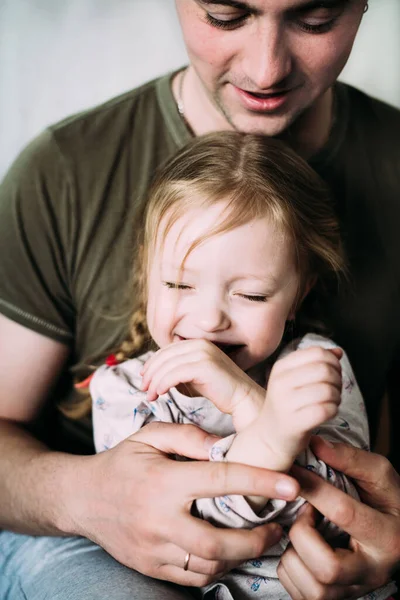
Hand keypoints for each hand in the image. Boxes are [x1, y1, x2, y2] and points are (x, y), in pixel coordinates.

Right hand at [67, 422, 299, 585]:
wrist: (80, 498)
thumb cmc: (121, 462)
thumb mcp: (149, 436)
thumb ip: (187, 436)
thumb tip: (225, 447)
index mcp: (163, 481)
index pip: (219, 480)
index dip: (259, 481)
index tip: (290, 485)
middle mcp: (158, 519)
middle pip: (217, 542)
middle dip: (256, 540)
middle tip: (278, 527)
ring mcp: (153, 549)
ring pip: (208, 565)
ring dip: (240, 556)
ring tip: (259, 540)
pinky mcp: (150, 567)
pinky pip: (192, 578)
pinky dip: (217, 568)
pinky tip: (228, 552)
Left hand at [141, 339, 264, 429]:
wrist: (243, 398)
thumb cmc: (219, 390)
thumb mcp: (195, 375)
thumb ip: (180, 368)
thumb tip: (156, 371)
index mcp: (198, 343)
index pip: (167, 350)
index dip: (152, 363)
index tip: (144, 378)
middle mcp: (201, 344)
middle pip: (164, 356)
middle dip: (150, 373)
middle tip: (144, 389)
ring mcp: (204, 353)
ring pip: (168, 366)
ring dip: (155, 381)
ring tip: (150, 396)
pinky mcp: (205, 366)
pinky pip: (175, 374)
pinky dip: (163, 383)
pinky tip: (160, 393)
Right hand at [257, 346, 342, 464]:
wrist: (270, 438)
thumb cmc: (288, 406)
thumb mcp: (296, 380)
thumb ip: (316, 363)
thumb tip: (338, 352)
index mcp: (281, 367)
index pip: (317, 353)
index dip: (332, 362)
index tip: (332, 374)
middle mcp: (280, 382)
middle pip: (325, 370)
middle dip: (337, 379)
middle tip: (334, 390)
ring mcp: (286, 403)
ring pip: (328, 390)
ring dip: (337, 397)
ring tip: (332, 402)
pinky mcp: (295, 423)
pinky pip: (326, 410)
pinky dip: (334, 410)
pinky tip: (328, 413)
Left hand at [278, 437, 399, 599]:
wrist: (398, 535)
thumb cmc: (387, 501)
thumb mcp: (380, 475)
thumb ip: (350, 459)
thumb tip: (315, 444)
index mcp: (387, 536)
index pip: (344, 513)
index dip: (312, 489)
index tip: (292, 471)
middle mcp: (373, 570)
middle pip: (328, 567)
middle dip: (303, 535)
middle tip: (304, 514)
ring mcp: (354, 590)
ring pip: (313, 588)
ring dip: (294, 555)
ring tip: (301, 532)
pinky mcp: (336, 599)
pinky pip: (301, 595)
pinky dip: (290, 571)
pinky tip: (298, 549)